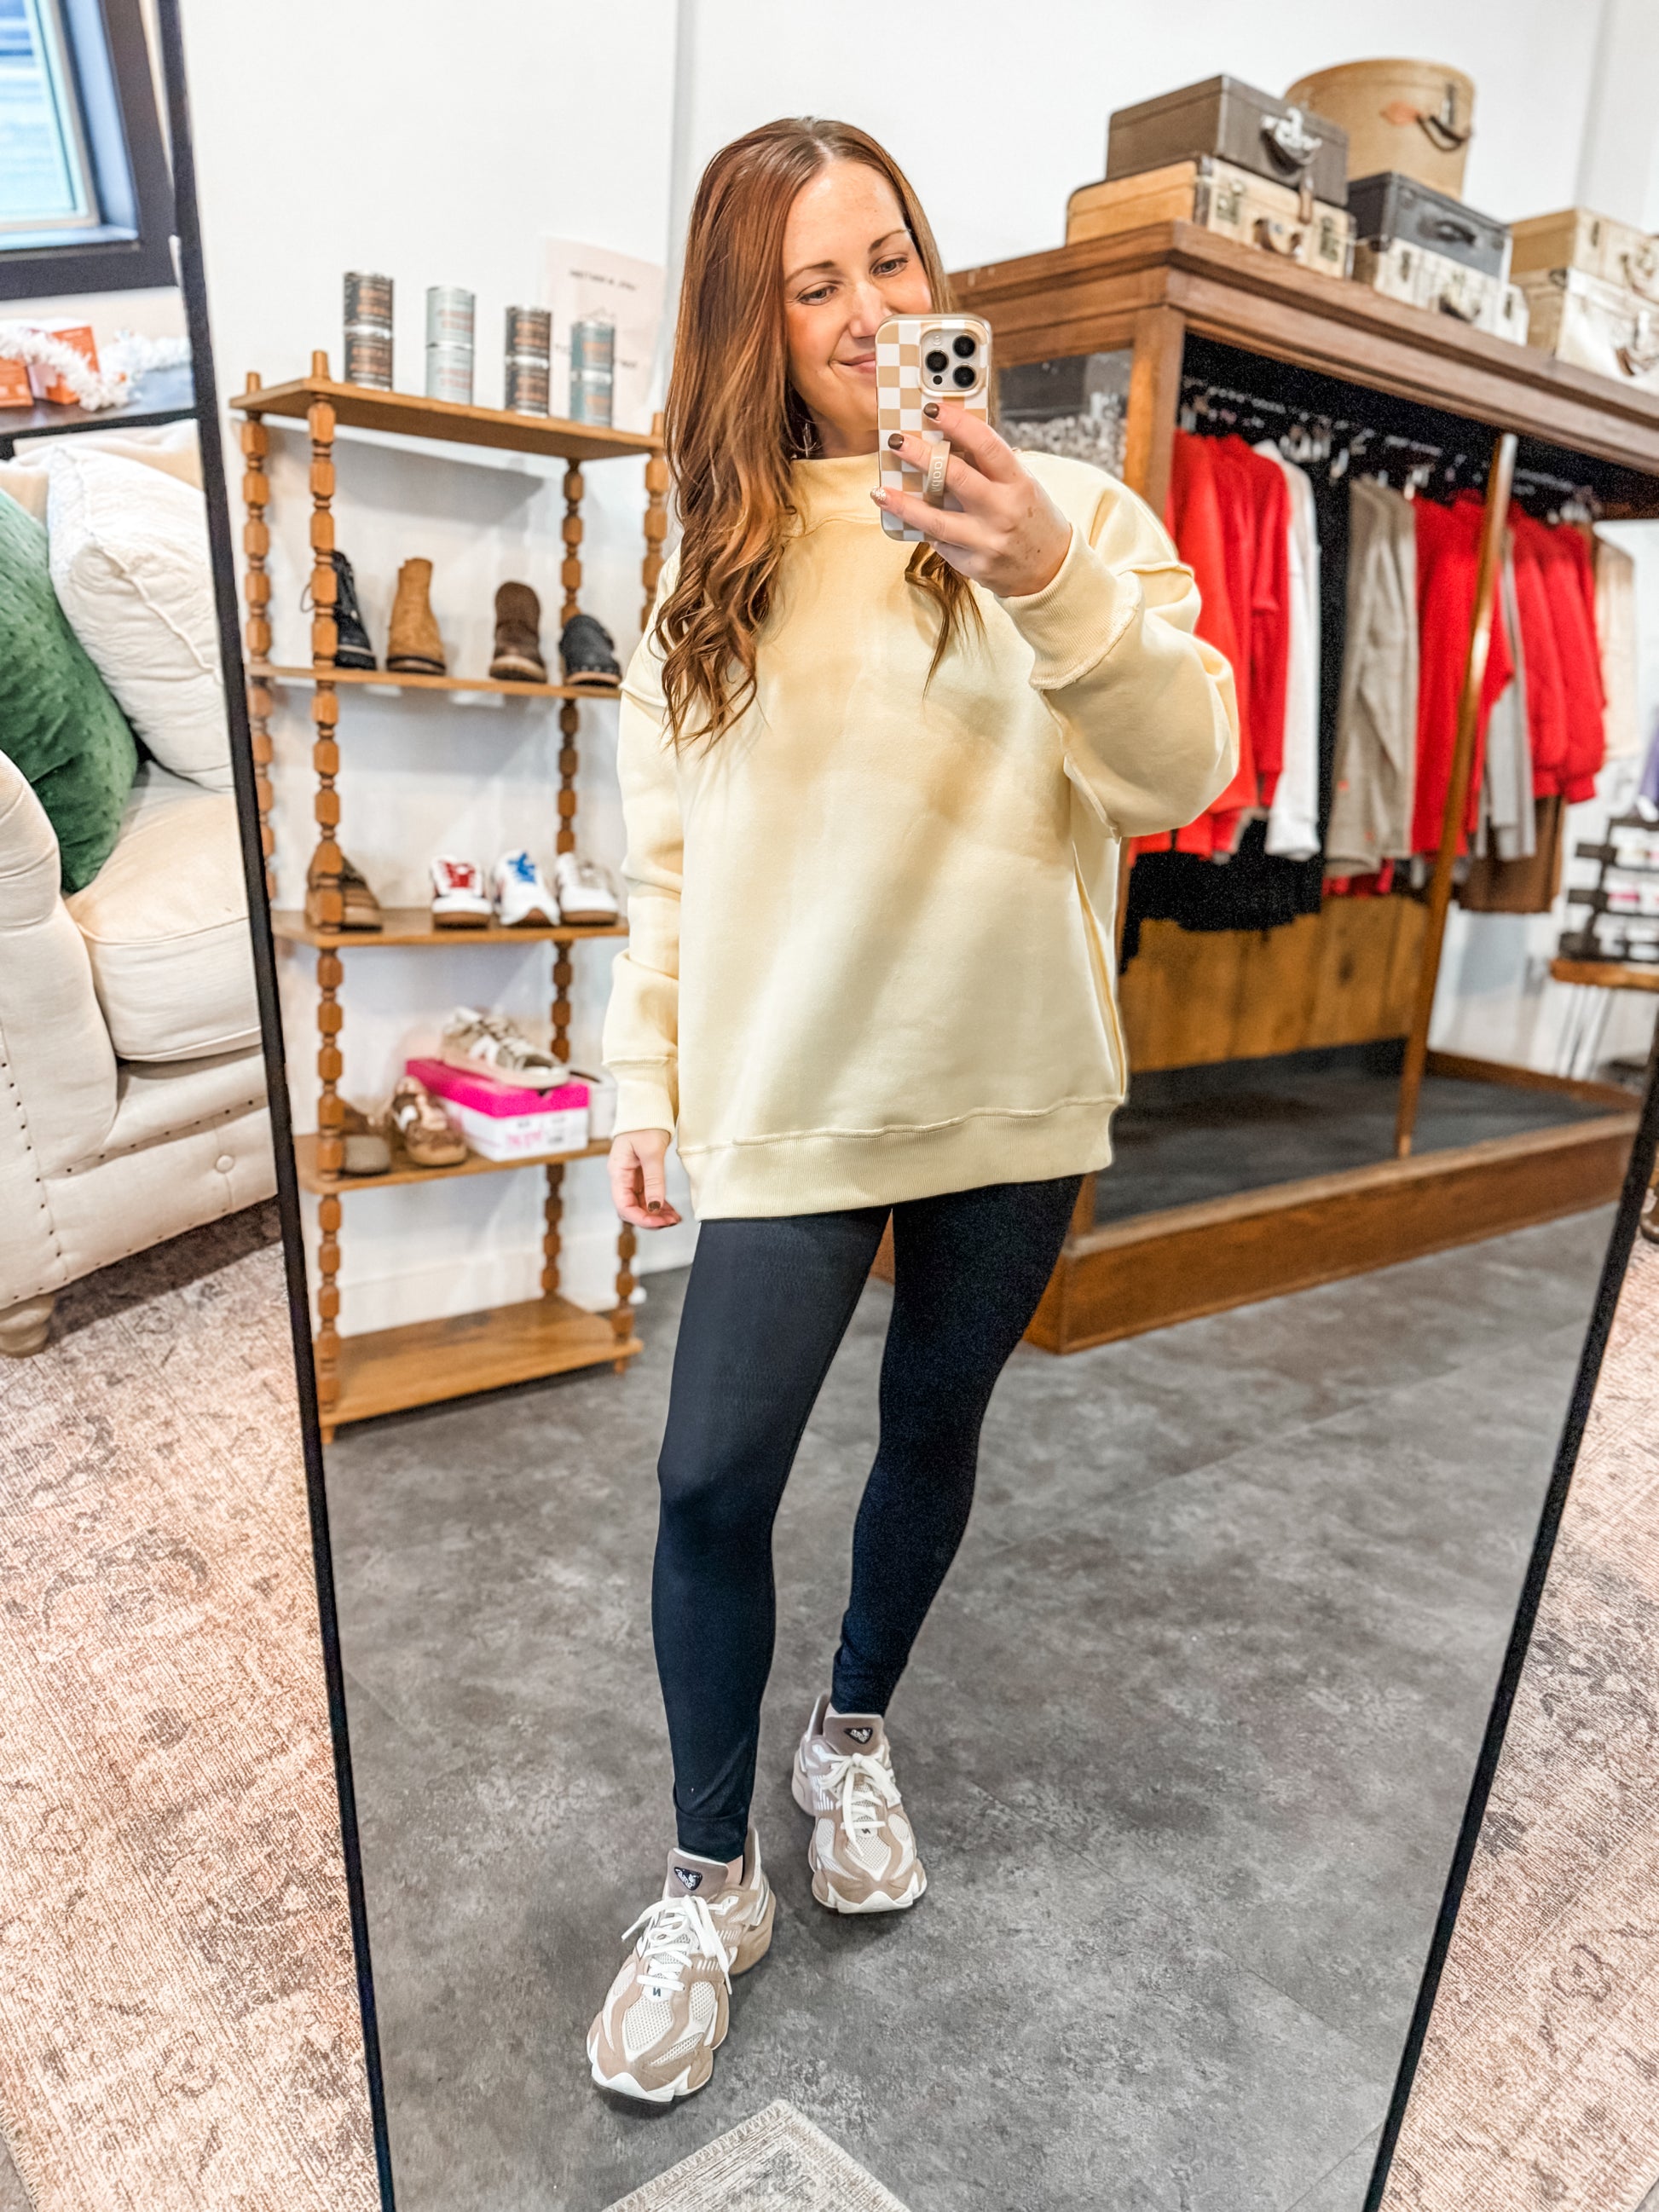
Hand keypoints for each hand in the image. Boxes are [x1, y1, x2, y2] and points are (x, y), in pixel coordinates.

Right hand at [609, 1128, 681, 1230]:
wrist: (647, 1107)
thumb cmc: (645, 1123)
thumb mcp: (651, 1152)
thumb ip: (654, 1181)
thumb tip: (655, 1207)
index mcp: (618, 1172)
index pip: (623, 1205)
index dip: (641, 1218)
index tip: (660, 1222)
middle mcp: (622, 1177)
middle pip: (632, 1208)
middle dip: (650, 1219)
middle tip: (671, 1222)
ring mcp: (631, 1176)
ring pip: (641, 1204)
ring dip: (657, 1214)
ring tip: (674, 1218)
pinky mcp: (641, 1174)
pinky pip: (648, 1195)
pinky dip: (659, 1204)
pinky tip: (671, 1211)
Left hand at [873, 400, 1071, 596]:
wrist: (1050, 570)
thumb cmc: (1031, 519)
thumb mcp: (1022, 486)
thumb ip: (989, 467)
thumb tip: (947, 441)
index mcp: (1018, 483)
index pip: (985, 444)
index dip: (956, 423)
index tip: (932, 409)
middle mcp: (1003, 511)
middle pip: (955, 476)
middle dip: (921, 456)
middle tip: (897, 441)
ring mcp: (987, 541)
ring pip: (936, 519)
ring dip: (903, 504)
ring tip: (880, 491)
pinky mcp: (973, 565)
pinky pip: (940, 543)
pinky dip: (923, 528)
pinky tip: (908, 518)